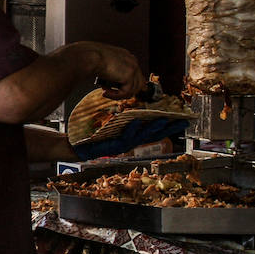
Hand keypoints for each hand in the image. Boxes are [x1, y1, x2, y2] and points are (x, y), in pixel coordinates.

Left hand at [73, 117, 188, 160]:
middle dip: (166, 128)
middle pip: (150, 135)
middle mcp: (127, 143)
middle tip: (181, 122)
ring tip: (163, 121)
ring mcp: (119, 146)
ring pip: (139, 138)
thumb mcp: (109, 124)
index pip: (151, 130)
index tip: (181, 120)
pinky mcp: (109, 148)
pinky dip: (129, 131)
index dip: (167, 126)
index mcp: (129, 136)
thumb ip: (123, 118)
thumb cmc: (91, 135)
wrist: (73, 146)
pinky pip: (121, 139)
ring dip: (152, 129)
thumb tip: (135, 105)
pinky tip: (135, 123)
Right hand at [92, 44, 143, 98]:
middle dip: (125, 91)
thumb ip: (111, 70)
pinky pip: (126, 92)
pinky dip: (115, 96)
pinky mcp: (129, 75)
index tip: (113, 88)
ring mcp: (132, 67)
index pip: (135, 74)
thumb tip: (110, 82)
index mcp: (126, 56)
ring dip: (118, 94)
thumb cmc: (90, 58)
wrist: (89, 57)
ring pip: (133, 90)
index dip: (125, 84)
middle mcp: (132, 61)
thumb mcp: (103, 63)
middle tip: (110, 92)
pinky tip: (104, 92)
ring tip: (105, 91)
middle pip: (139, 83)